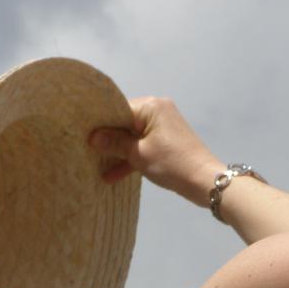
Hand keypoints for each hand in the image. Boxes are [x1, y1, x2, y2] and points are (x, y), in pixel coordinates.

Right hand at [90, 96, 223, 206]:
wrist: (205, 181)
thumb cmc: (171, 163)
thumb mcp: (139, 154)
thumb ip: (115, 143)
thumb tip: (93, 137)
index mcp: (151, 106)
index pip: (118, 109)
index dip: (101, 123)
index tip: (83, 134)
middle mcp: (158, 110)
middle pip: (125, 122)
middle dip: (108, 139)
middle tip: (85, 149)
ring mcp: (164, 126)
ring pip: (134, 137)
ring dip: (119, 153)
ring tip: (97, 167)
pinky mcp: (168, 142)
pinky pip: (144, 145)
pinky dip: (132, 158)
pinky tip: (113, 175)